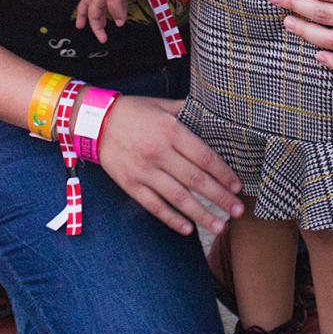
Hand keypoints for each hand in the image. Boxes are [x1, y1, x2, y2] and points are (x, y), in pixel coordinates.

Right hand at [75, 0, 138, 42]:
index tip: (102, 38)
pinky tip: (119, 16)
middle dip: (84, 18)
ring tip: (102, 24)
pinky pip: (116, 4)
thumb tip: (118, 22)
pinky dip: (116, 11)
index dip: (96, 27)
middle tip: (80, 26)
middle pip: (90, 8)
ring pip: (102, 6)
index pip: (93, 14)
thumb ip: (115, 9)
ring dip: (101, 16)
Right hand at [98, 94, 243, 235]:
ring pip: (178, 197)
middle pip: (195, 180)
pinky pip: (154, 206)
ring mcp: (144, 171)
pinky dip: (172, 219)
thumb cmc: (133, 111)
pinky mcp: (130, 185)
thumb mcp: (162, 104)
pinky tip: (188, 229)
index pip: (204, 157)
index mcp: (170, 130)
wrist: (94, 122)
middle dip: (220, 198)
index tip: (238, 186)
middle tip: (239, 211)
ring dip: (201, 214)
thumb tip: (214, 114)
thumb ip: (188, 110)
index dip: (223, 174)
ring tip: (220, 226)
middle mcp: (159, 152)